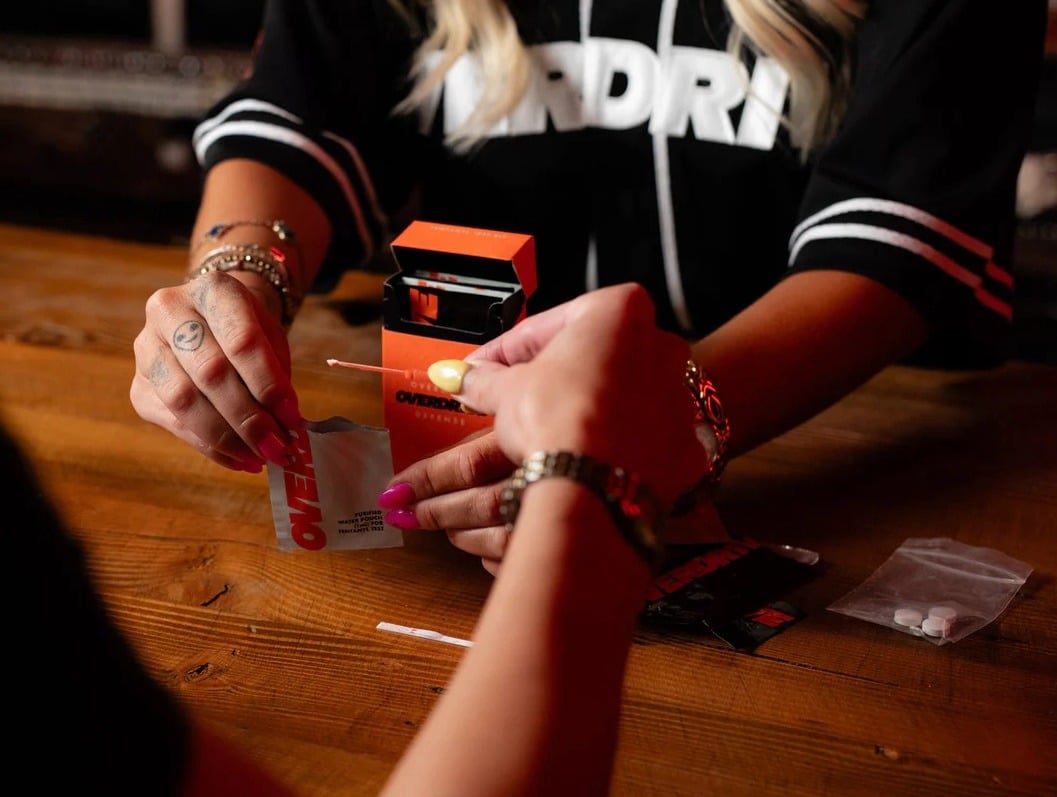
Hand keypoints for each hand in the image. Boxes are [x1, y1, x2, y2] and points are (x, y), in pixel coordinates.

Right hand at [130, 271, 302, 471]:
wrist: (213, 319)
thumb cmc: (249, 330)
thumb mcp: (271, 340)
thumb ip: (276, 377)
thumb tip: (285, 429)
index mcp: (213, 290)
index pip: (242, 341)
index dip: (268, 384)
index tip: (293, 418)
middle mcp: (169, 311)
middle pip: (210, 372)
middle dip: (249, 418)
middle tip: (278, 447)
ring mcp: (146, 348)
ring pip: (183, 399)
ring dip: (227, 437)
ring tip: (259, 458)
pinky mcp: (138, 385)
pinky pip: (172, 422)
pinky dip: (210, 446)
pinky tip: (238, 459)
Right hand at [379, 283, 709, 571]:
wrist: (594, 490)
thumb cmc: (559, 422)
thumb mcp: (507, 391)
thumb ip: (485, 378)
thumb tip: (463, 376)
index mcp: (621, 311)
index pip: (549, 324)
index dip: (507, 350)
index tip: (485, 368)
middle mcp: (661, 347)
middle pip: (594, 357)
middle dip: (554, 376)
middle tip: (515, 397)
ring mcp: (679, 398)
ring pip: (623, 397)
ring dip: (588, 408)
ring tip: (548, 431)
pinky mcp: (685, 446)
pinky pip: (644, 438)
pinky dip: (616, 444)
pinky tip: (587, 457)